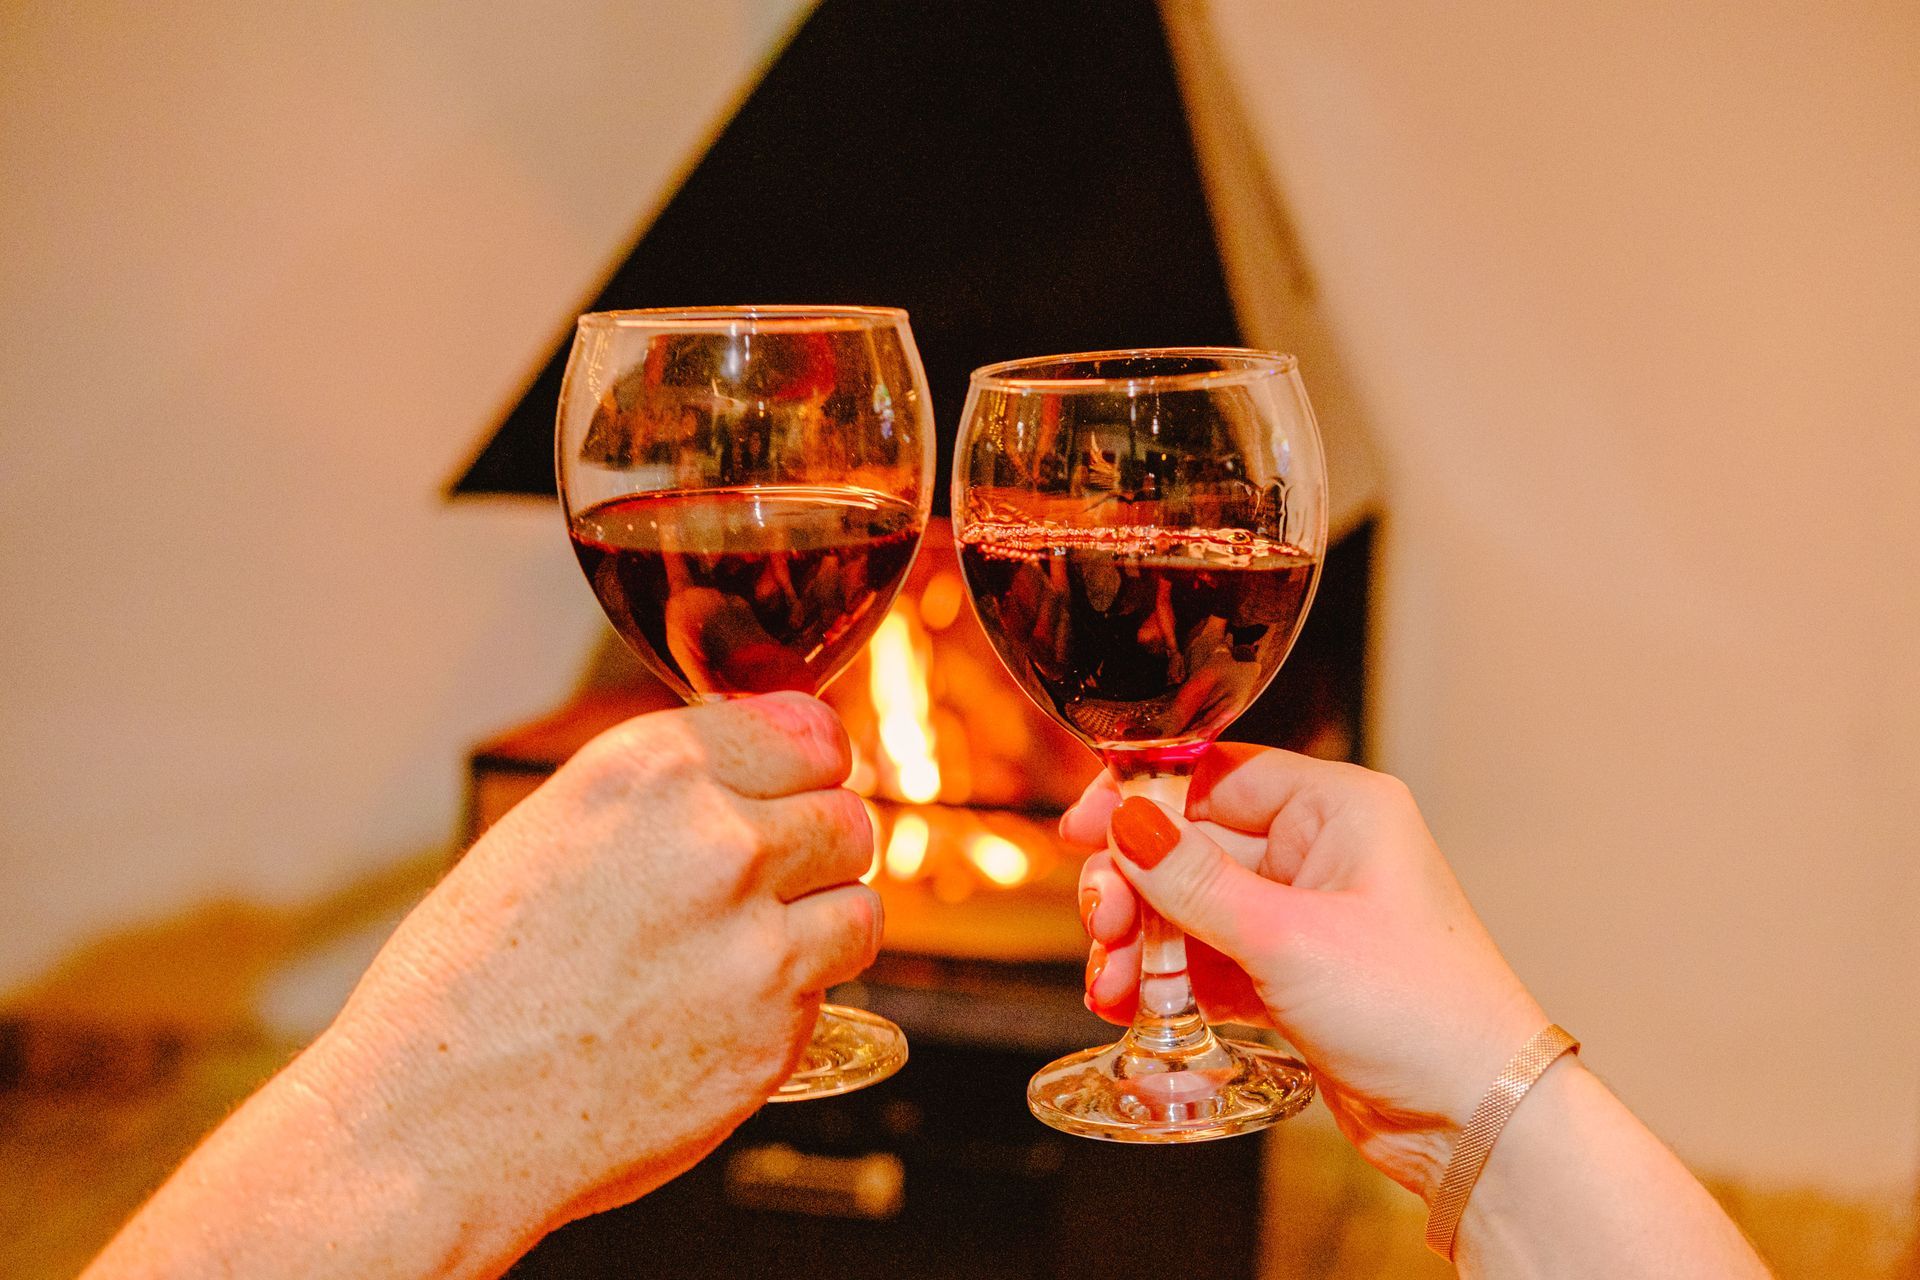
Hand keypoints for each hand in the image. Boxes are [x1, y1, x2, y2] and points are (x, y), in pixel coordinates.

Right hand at [312, 692, 878, 1226]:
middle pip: (848, 818)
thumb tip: (757, 777)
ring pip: (861, 907)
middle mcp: (717, 841)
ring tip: (743, 955)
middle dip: (816, 852)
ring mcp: (756, 941)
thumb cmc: (467, 985)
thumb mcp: (552, 831)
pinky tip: (712, 1018)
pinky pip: (828, 994)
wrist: (433, 1124)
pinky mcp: (778, 1033)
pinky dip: (792, 1004)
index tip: (801, 790)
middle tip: (761, 890)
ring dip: (821, 927)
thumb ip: (668, 795)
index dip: (810, 769)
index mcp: (652, 772)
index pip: (812, 733)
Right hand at [1066, 745, 1544, 1196]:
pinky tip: (1134, 1005)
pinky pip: (1209, 959)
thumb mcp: (1288, 937)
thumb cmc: (1420, 1011)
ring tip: (1112, 987)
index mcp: (1339, 809)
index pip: (1215, 775)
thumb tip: (1129, 823)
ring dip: (1143, 944)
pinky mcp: (1292, 975)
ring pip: (1192, 908)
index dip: (1142, 802)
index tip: (1085, 829)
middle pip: (1193, 846)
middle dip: (1135, 889)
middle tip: (1102, 926)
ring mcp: (1306, 915)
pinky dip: (1169, 980)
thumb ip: (1196, 881)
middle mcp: (1322, 852)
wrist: (1474, 1117)